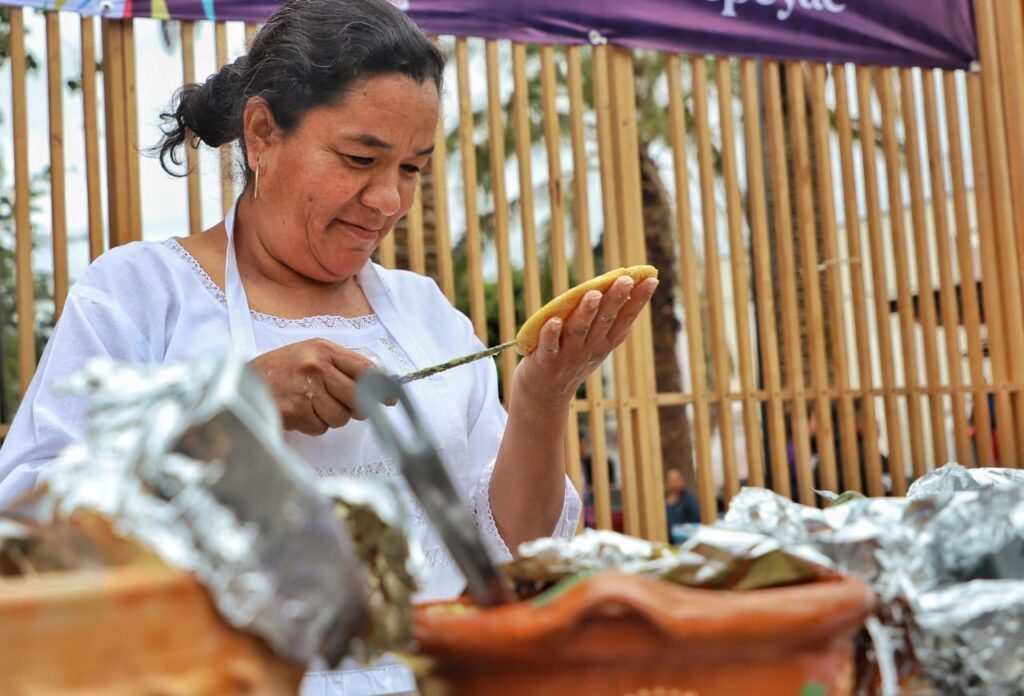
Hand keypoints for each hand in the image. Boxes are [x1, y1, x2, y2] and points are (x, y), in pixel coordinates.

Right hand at [248, 338, 383, 434]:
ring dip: (331, 417)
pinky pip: (321, 427)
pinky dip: (313, 425)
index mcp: (323, 349)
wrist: (242, 382)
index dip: (383, 387)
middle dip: (357, 408)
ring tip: (312, 405)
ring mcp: (305, 389)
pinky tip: (299, 412)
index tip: (391, 399)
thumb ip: (342, 366)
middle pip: (358, 397)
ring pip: (341, 417)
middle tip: (347, 407)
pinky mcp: (294, 411)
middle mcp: (316, 366)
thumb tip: (379, 387)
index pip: (365, 368)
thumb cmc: (282, 370)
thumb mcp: (310, 355)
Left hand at [513, 276, 658, 405]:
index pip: (625, 318)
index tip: (651, 279)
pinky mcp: (545, 361)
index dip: (638, 300)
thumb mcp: (596, 345)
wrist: (545, 396)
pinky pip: (549, 346)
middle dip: (615, 300)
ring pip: (578, 331)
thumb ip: (609, 324)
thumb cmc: (570, 361)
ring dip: (586, 312)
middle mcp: (590, 349)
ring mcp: (568, 356)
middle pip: (604, 321)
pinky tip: (553, 320)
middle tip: (624, 280)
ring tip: (593, 294)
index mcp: (605, 343)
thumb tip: (629, 294)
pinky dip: (550, 334)